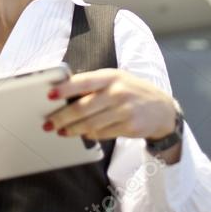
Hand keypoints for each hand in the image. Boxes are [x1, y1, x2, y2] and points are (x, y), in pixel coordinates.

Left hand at [44, 68, 177, 142]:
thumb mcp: (115, 79)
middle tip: (48, 123)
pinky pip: (102, 134)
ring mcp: (124, 111)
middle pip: (82, 108)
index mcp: (110, 76)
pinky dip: (89, 135)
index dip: (65, 88)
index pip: (83, 81)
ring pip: (89, 124)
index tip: (49, 95)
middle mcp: (117, 92)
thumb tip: (63, 92)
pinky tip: (82, 134)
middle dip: (61, 117)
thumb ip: (93, 84)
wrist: (161, 108)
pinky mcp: (129, 127)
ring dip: (72, 130)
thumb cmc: (130, 91)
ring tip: (60, 131)